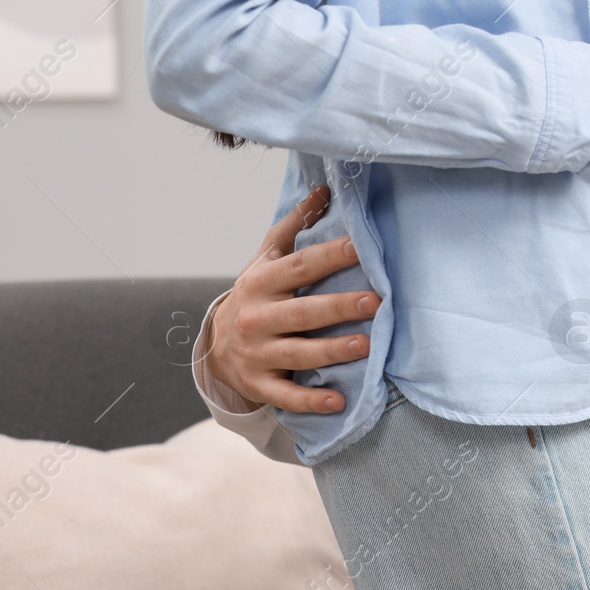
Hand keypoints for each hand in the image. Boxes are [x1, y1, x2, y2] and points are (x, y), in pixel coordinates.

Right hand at [202, 185, 379, 413]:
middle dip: (338, 307)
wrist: (214, 347)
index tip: (361, 246)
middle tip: (375, 302)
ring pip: (298, 353)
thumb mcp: (266, 259)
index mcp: (262, 282)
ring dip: (333, 351)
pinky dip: (312, 400)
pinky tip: (340, 401)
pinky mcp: (258, 384)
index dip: (330, 255)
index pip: (300, 267)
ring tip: (366, 346)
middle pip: (302, 312)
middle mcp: (257, 317)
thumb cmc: (256, 295)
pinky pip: (287, 395)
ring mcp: (256, 354)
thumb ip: (295, 226)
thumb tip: (324, 187)